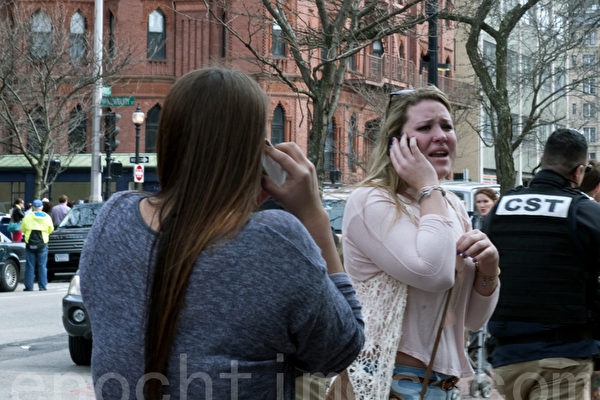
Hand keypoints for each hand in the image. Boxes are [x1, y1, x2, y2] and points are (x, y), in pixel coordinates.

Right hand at [261, 142, 342, 273]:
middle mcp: (307, 167)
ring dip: (284, 149)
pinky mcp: (310, 167)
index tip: (261, 149)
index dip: (270, 151)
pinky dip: (289, 154)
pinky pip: (298, 154)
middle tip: (268, 152)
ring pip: (295, 148)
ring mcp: (310, 166)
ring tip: (274, 156)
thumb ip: (266, 184)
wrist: (311, 212)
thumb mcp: (278, 196)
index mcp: (299, 174)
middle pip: (291, 147)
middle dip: (278, 146)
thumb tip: (257, 173)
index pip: (283, 157)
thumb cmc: (295, 206)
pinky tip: (281, 162)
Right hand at [389, 134, 437, 189]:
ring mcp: (410, 161)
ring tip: (404, 135)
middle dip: (395, 143)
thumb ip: (403, 169)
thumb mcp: (406, 177)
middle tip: (396, 138)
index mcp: (399, 170)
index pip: (393, 157)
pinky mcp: (419, 158)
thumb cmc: (418, 183)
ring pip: (403, 146)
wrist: (427, 186)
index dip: (392, 150)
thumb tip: (403, 161)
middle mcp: (403, 165)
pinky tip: (413, 138)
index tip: (392, 146)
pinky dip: (412, 140)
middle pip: (397, 151)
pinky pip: (413, 146)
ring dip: (403, 139)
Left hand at [456, 229, 498, 274]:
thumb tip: (452, 247)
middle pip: (471, 238)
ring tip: (464, 256)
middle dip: (463, 245)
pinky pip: (486, 252)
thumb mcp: (468, 246)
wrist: (488, 257)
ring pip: (478, 245)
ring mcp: (488, 242)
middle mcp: (482, 235)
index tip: (454, 249)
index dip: (459, 242)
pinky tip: (473, 260)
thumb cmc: (475, 250)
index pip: (465, 235)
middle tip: (458, 252)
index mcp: (475, 232)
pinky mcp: (492, 250)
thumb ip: (462, 245)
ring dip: (470, 251)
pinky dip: (479, 256)